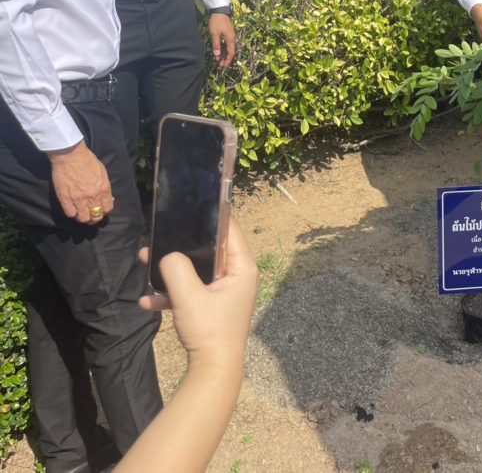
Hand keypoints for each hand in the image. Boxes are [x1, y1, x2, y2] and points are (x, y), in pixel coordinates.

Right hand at [48, 142, 114, 223]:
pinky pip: (70, 214)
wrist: (71, 156)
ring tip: (82, 215)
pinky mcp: (65, 199)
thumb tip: (109, 199)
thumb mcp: (103, 173)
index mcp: (104, 189)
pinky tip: (73, 210)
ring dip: (83, 218)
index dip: (105, 211)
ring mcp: (78, 199)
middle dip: (95, 218)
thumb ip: (105, 188)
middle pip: (96, 216)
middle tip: (91, 216)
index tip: (101, 210)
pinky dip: (72, 214)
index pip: (107, 208)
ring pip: (83, 218)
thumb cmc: (88, 161)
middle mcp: (93, 196)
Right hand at [139, 223, 258, 367]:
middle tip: (160, 236)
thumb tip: (167, 255)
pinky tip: (146, 302)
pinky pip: (192, 293)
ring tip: (144, 261)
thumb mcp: (188, 296)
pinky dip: (173, 295)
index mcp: (242, 269)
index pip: (230, 231)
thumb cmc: (208, 331)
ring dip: (172, 271)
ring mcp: (226, 293)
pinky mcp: (214, 308)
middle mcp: (238, 277)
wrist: (213, 371)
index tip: (193, 206)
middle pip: (210, 251)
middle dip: (182, 247)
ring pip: (197, 272)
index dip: (213, 217)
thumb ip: (176, 269)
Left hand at [208, 14, 236, 68]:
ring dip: (224, 55)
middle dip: (225, 59)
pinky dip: (223, 50)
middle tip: (220, 65)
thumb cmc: (217, 22)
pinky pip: (226, 45)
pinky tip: (218, 53)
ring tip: (218, 61)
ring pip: (228, 49)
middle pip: (230, 52)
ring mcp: (230, 37)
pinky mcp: (227, 35)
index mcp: (230, 40)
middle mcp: (232, 39)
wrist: (220, 11)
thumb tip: (217, 55)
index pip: (231, 53)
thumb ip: (216, 44)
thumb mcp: (215, 34)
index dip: (227, 60)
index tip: (223, 66)